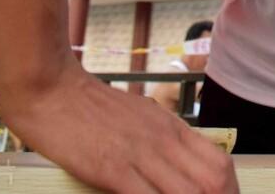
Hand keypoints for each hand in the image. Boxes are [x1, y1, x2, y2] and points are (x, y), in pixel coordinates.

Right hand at [5, 60, 235, 192]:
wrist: (53, 91)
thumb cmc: (94, 108)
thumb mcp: (143, 117)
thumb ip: (165, 141)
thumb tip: (184, 166)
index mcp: (173, 129)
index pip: (221, 165)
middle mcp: (164, 141)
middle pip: (213, 183)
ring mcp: (140, 155)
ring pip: (188, 193)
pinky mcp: (111, 169)